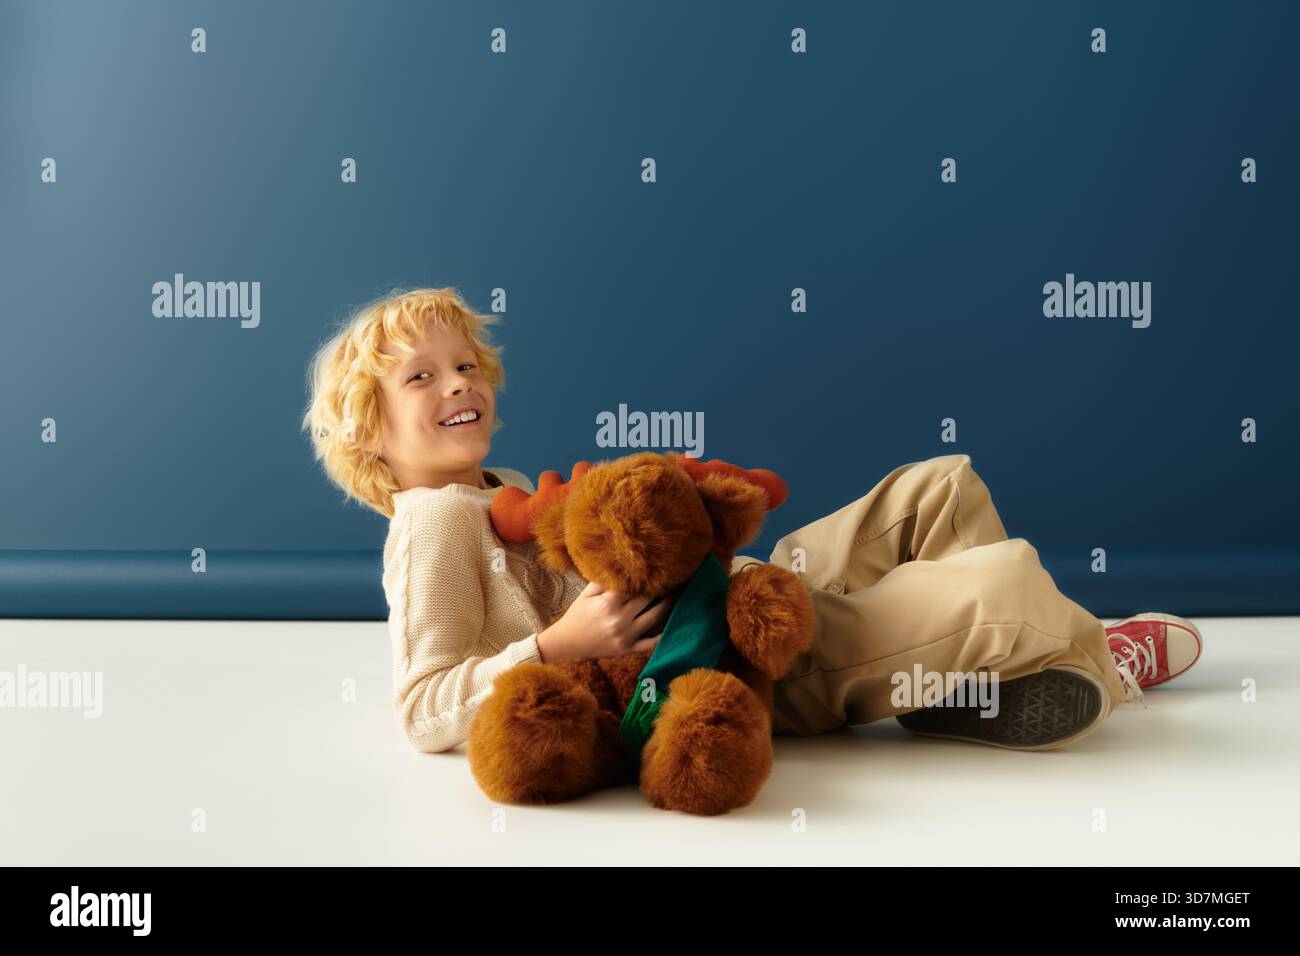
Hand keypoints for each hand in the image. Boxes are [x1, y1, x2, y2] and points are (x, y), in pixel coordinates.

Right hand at [538, 580, 673, 663]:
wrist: (566, 643)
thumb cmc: (577, 615)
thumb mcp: (586, 594)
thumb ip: (604, 580)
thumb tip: (622, 566)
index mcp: (607, 603)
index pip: (633, 585)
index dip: (645, 577)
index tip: (655, 569)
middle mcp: (618, 619)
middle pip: (647, 599)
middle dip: (658, 589)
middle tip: (668, 580)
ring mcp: (625, 636)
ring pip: (654, 618)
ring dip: (666, 606)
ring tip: (673, 596)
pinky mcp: (627, 649)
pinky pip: (650, 644)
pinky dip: (663, 636)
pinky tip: (673, 625)